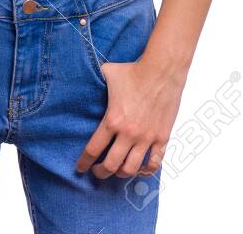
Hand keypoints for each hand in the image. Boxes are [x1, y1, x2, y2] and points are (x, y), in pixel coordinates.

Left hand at [76, 52, 184, 178]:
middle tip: (97, 172)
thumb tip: (86, 77)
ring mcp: (146, 138)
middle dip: (101, 172)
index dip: (84, 162)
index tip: (80, 168)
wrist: (162, 70)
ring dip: (121, 173)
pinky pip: (154, 163)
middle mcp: (129, 134)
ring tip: (117, 170)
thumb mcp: (108, 74)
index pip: (93, 150)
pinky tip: (140, 168)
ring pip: (131, 169)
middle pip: (111, 165)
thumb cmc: (134, 70)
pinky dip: (145, 170)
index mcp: (112, 120)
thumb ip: (95, 80)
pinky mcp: (162, 137)